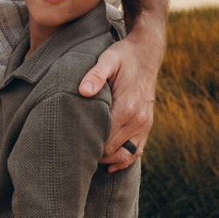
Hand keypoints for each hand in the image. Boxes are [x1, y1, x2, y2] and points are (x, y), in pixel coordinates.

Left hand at [78, 31, 159, 169]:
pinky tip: (110, 164)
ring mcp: (145, 124)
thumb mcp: (108, 59)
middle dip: (95, 154)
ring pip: (127, 154)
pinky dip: (124, 159)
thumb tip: (83, 91)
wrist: (146, 52)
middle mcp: (138, 120)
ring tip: (88, 159)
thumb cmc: (123, 56)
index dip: (88, 146)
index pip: (105, 139)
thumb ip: (95, 74)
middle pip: (114, 150)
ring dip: (109, 159)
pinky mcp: (147, 124)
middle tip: (73, 156)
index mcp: (127, 107)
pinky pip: (137, 150)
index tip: (71, 147)